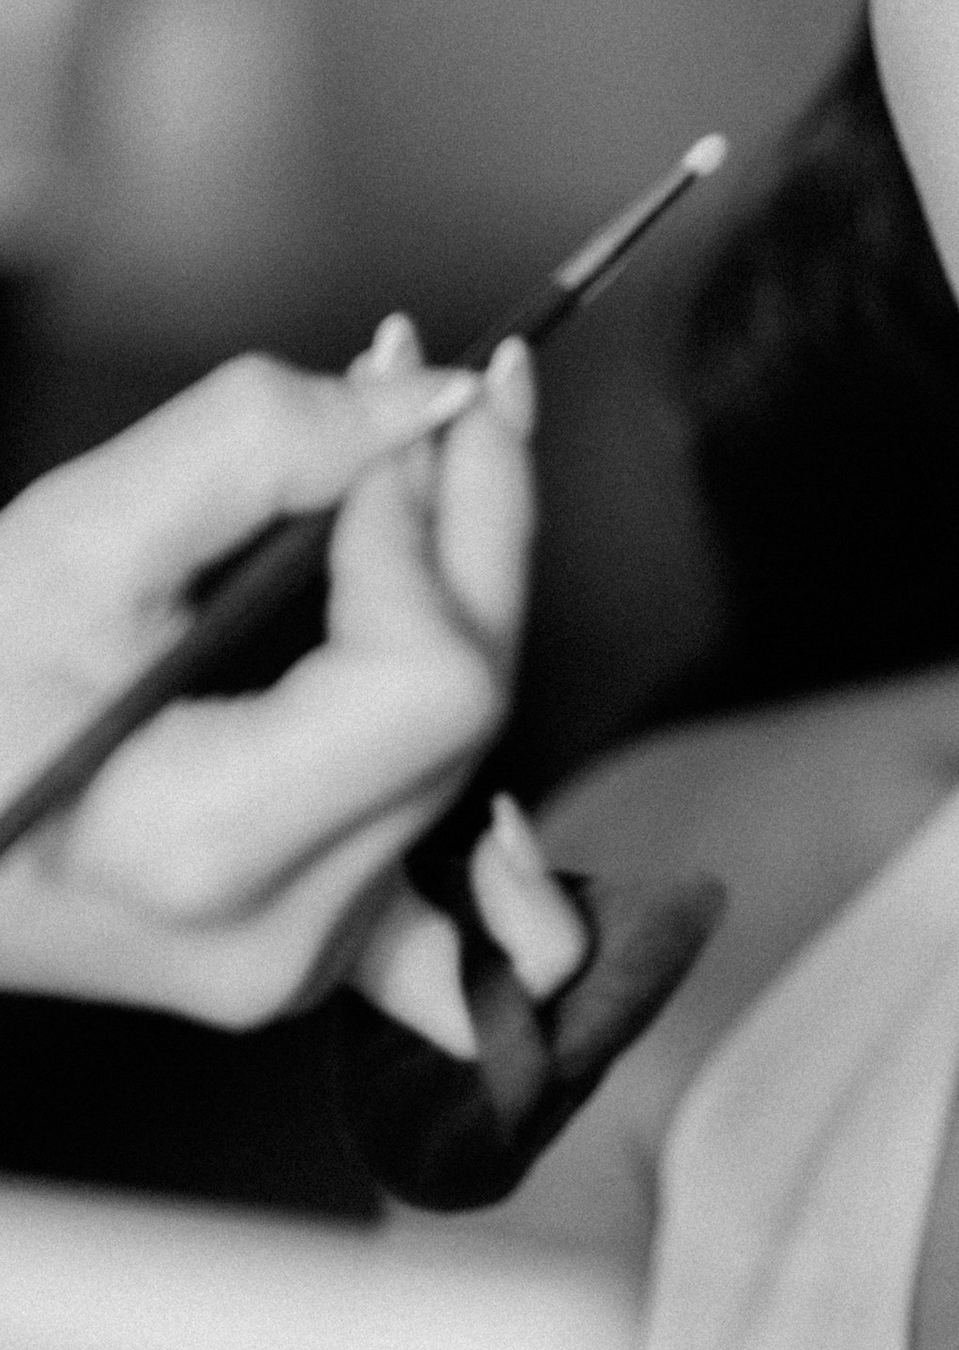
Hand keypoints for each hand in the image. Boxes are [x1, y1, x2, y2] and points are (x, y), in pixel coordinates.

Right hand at [0, 326, 551, 1026]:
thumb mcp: (63, 546)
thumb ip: (252, 449)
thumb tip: (428, 396)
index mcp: (206, 847)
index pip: (432, 680)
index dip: (433, 527)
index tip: (397, 407)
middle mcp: (283, 936)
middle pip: (468, 711)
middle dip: (474, 532)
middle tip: (458, 386)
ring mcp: (305, 963)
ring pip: (461, 758)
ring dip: (464, 609)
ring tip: (433, 476)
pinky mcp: (313, 956)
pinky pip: (462, 930)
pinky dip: (504, 849)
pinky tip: (499, 743)